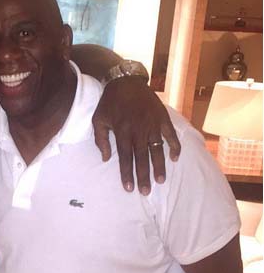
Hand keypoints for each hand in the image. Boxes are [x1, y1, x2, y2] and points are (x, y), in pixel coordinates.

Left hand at [92, 77, 180, 194]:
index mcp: (122, 131)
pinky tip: (175, 158)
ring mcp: (152, 124)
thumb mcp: (98, 120)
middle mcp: (139, 130)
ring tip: (160, 180)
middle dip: (143, 176)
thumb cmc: (109, 102)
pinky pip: (170, 134)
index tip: (129, 187)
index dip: (127, 173)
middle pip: (141, 157)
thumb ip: (100, 140)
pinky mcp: (162, 118)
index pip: (125, 157)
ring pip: (157, 149)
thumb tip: (106, 158)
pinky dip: (174, 146)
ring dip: (159, 166)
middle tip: (145, 191)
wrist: (126, 81)